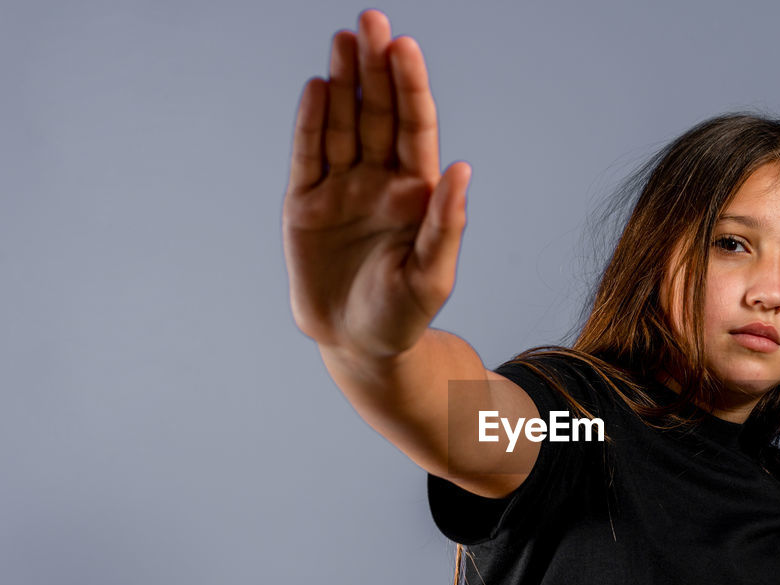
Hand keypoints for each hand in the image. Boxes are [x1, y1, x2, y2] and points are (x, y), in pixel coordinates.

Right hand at [282, 8, 469, 358]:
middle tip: (372, 20)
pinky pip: (308, 154)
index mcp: (416, 193)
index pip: (414, 128)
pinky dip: (311, 122)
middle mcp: (379, 181)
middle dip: (375, 68)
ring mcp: (341, 188)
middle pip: (377, 113)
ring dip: (342, 82)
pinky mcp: (305, 203)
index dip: (410, 88)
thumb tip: (463, 170)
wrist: (356, 346)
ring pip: (341, 124)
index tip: (406, 49)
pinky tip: (317, 86)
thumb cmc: (403, 316)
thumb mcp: (432, 276)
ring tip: (344, 39)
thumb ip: (446, 224)